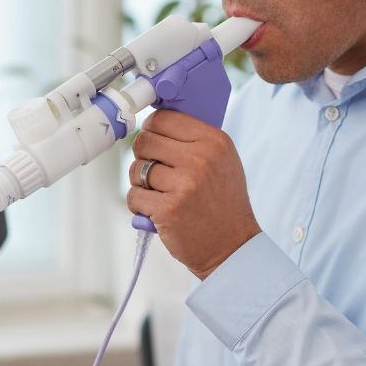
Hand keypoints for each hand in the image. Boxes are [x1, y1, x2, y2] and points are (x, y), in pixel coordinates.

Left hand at [127, 110, 261, 279]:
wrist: (231, 246)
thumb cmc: (224, 203)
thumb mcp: (223, 160)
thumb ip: (194, 139)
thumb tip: (155, 123)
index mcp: (214, 142)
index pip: (163, 118)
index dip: (152, 129)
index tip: (155, 142)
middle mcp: (200, 159)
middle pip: (145, 140)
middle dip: (144, 156)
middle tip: (156, 171)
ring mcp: (184, 185)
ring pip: (136, 169)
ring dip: (141, 183)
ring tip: (160, 193)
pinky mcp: (168, 210)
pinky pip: (134, 196)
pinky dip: (140, 205)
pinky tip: (157, 210)